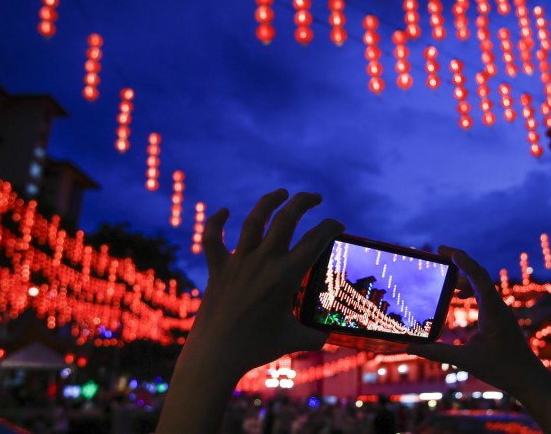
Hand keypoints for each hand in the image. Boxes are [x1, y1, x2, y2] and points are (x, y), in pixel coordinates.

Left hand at [157, 190, 343, 433]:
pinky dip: (216, 222)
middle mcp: (263, 262)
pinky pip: (212, 239)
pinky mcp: (217, 269)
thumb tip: (329, 336)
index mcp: (286, 276)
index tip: (338, 226)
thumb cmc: (256, 348)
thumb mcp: (293, 340)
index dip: (330, 227)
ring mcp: (238, 263)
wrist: (215, 355)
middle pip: (286, 219)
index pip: (315, 241)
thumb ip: (315, 335)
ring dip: (269, 202)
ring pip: (254, 220)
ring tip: (281, 194)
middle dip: (303, 202)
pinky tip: (223, 212)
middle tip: (315, 198)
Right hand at [408, 246, 550, 433]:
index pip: (479, 278)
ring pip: (483, 283)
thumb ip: (438, 352)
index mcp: (493, 312)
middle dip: (460, 260)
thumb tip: (411, 347)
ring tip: (445, 274)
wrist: (529, 379)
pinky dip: (471, 288)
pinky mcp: (501, 316)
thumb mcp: (466, 361)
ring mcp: (501, 310)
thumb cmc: (502, 369)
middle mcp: (498, 306)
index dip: (463, 262)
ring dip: (464, 275)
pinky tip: (458, 296)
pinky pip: (485, 294)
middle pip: (480, 274)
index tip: (447, 251)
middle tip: (440, 251)